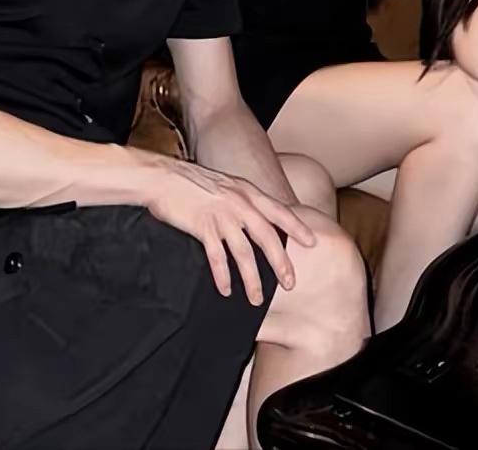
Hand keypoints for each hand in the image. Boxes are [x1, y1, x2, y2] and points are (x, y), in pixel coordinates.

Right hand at [143, 157, 315, 305]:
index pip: (280, 211)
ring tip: (257, 299)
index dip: (297, 227)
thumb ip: (244, 201)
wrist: (165, 178)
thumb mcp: (228, 186)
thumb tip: (259, 221)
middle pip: (267, 237)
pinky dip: (223, 276)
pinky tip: (226, 290)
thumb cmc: (196, 183)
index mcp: (248, 192)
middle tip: (290, 283)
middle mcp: (239, 203)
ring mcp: (222, 216)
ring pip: (244, 253)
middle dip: (281, 263)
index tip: (312, 242)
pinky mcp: (203, 227)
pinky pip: (217, 257)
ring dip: (253, 279)